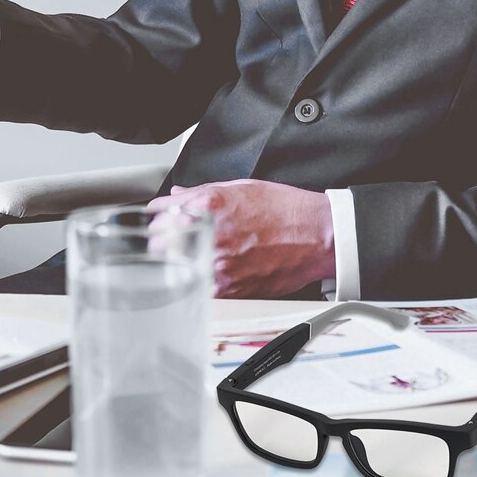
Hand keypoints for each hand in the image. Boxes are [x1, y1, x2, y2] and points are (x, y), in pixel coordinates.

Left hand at [148, 179, 335, 298]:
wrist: (318, 236)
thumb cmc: (286, 210)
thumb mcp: (242, 188)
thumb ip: (203, 192)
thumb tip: (178, 195)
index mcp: (210, 206)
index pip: (162, 212)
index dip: (158, 216)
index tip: (158, 219)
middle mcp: (210, 235)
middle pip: (159, 244)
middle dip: (160, 241)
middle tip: (166, 240)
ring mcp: (219, 265)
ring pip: (176, 269)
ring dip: (177, 263)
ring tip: (191, 257)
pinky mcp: (230, 289)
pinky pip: (199, 287)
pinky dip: (198, 281)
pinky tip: (209, 272)